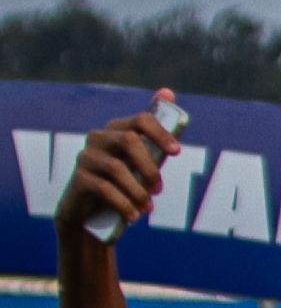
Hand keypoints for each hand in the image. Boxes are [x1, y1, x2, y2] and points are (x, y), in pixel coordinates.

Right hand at [58, 99, 183, 234]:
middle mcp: (98, 138)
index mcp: (116, 131)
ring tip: (147, 208)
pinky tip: (133, 216)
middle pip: (130, 140)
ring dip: (138, 191)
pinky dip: (124, 204)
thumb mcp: (141, 160)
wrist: (89, 214)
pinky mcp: (78, 179)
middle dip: (150, 167)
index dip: (160, 133)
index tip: (176, 152)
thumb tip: (168, 92)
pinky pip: (104, 189)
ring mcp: (85, 157)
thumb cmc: (122, 183)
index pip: (140, 120)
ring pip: (117, 168)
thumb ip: (155, 135)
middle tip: (159, 189)